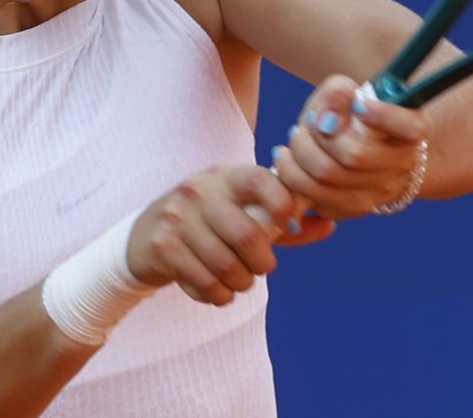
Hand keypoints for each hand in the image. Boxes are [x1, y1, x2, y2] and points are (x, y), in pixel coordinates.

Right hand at [126, 165, 333, 305]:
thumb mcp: (241, 210)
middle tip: (263, 267)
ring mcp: (177, 218)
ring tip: (242, 281)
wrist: (143, 236)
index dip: (283, 204)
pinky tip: (219, 290)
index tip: (289, 224)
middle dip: (263, 262)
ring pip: (226, 265)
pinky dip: (219, 295)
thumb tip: (329, 225)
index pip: (261, 179)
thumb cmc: (208, 222)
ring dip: (242, 283)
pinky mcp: (162, 248)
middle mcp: (199, 191)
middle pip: (247, 235)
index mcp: (225, 176)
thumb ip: (284, 221)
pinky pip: (204, 283)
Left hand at [271, 75, 430, 219]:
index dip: (384, 115)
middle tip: (303, 127)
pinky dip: (295, 180)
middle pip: (354, 155)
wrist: (363, 147)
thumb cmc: (354, 115)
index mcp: (412, 127)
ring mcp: (381, 191)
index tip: (359, 104)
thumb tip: (326, 120)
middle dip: (316, 137)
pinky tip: (294, 165)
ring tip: (294, 142)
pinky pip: (317, 199)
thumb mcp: (349, 92)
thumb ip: (338, 93)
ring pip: (329, 180)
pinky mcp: (355, 209)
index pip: (410, 127)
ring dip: (299, 158)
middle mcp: (403, 163)